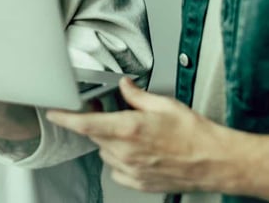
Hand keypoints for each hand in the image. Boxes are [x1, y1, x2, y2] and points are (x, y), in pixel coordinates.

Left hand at [47, 76, 243, 193]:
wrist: (216, 161)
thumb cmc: (194, 133)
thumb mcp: (164, 104)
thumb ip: (136, 95)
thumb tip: (124, 86)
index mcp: (130, 129)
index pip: (86, 124)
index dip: (65, 118)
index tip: (53, 113)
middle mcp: (127, 152)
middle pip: (94, 135)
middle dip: (96, 121)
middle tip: (108, 110)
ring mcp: (132, 170)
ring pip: (104, 151)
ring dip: (109, 139)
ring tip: (131, 131)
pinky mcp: (139, 183)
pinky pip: (116, 168)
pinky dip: (119, 158)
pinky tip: (136, 149)